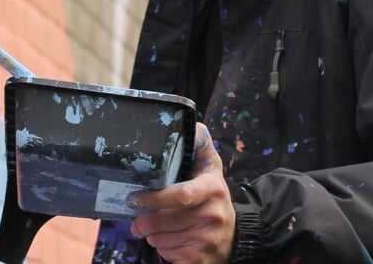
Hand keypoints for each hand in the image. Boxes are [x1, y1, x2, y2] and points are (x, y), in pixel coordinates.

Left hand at [128, 124, 235, 262]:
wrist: (238, 234)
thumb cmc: (214, 197)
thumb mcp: (212, 169)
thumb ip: (200, 145)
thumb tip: (191, 122)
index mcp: (213, 189)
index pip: (181, 195)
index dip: (154, 198)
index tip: (134, 198)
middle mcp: (213, 215)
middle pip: (164, 221)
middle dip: (144, 221)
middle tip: (137, 219)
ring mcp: (209, 240)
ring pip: (162, 240)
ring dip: (152, 235)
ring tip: (156, 228)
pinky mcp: (202, 260)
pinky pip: (169, 255)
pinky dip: (163, 249)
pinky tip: (170, 240)